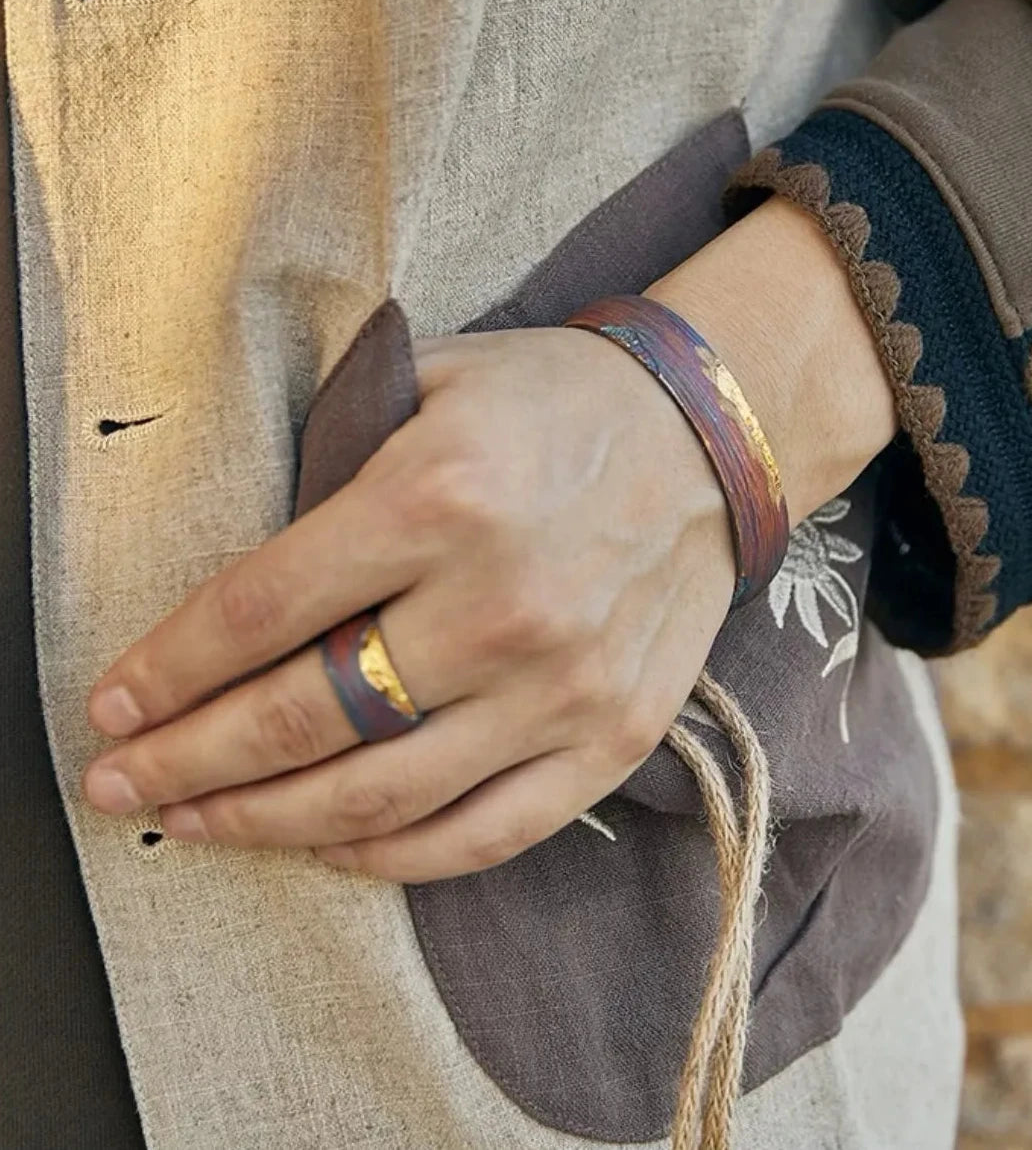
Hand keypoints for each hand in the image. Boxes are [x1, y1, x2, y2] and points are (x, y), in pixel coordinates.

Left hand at [82, 326, 734, 880]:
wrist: (707, 434)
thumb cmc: (554, 400)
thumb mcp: (429, 383)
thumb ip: (330, 460)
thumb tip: (241, 571)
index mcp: (441, 495)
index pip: (264, 608)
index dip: (171, 669)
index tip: (112, 707)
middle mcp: (500, 602)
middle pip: (306, 717)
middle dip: (189, 763)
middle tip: (120, 786)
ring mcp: (563, 684)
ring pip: (381, 797)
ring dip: (267, 822)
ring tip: (201, 823)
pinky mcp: (613, 738)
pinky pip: (483, 835)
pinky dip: (390, 859)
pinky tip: (325, 846)